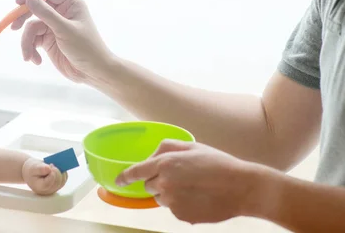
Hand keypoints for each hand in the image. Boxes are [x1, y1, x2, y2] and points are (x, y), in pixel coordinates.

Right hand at [12, 0, 112, 83]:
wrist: (93, 72)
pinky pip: (33, 40)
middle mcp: (61, 12)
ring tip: (28, 57)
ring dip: (27, 42)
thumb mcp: (65, 30)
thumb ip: (46, 14)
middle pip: (35, 7)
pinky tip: (36, 61)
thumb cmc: (86, 48)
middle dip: (23, 19)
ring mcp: (53, 26)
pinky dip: (31, 50)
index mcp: (70, 3)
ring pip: (31, 27)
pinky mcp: (48, 40)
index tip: (18, 3)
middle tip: (13, 27)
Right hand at [22, 158, 67, 194]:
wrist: (31, 172)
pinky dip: (63, 173)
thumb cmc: (31, 169)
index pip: (49, 183)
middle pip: (57, 182)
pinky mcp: (57, 186)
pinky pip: (64, 180)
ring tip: (54, 166)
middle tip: (51, 164)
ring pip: (62, 181)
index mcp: (39, 187)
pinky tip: (57, 168)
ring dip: (61, 172)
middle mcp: (46, 191)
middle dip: (57, 171)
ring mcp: (52, 190)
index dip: (52, 173)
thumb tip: (49, 169)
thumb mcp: (33, 167)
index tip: (50, 165)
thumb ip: (40, 168)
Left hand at [115, 140, 267, 223]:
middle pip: (149, 185)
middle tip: (181, 176)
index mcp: (165, 163)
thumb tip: (151, 156)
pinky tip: (198, 197)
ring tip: (193, 187)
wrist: (241, 188)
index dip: (125, 176)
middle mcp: (165, 183)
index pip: (136, 171)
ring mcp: (172, 201)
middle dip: (158, 180)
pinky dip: (181, 204)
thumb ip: (166, 148)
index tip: (119, 180)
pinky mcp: (181, 215)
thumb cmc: (218, 164)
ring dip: (170, 193)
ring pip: (161, 198)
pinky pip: (173, 209)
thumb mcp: (192, 146)